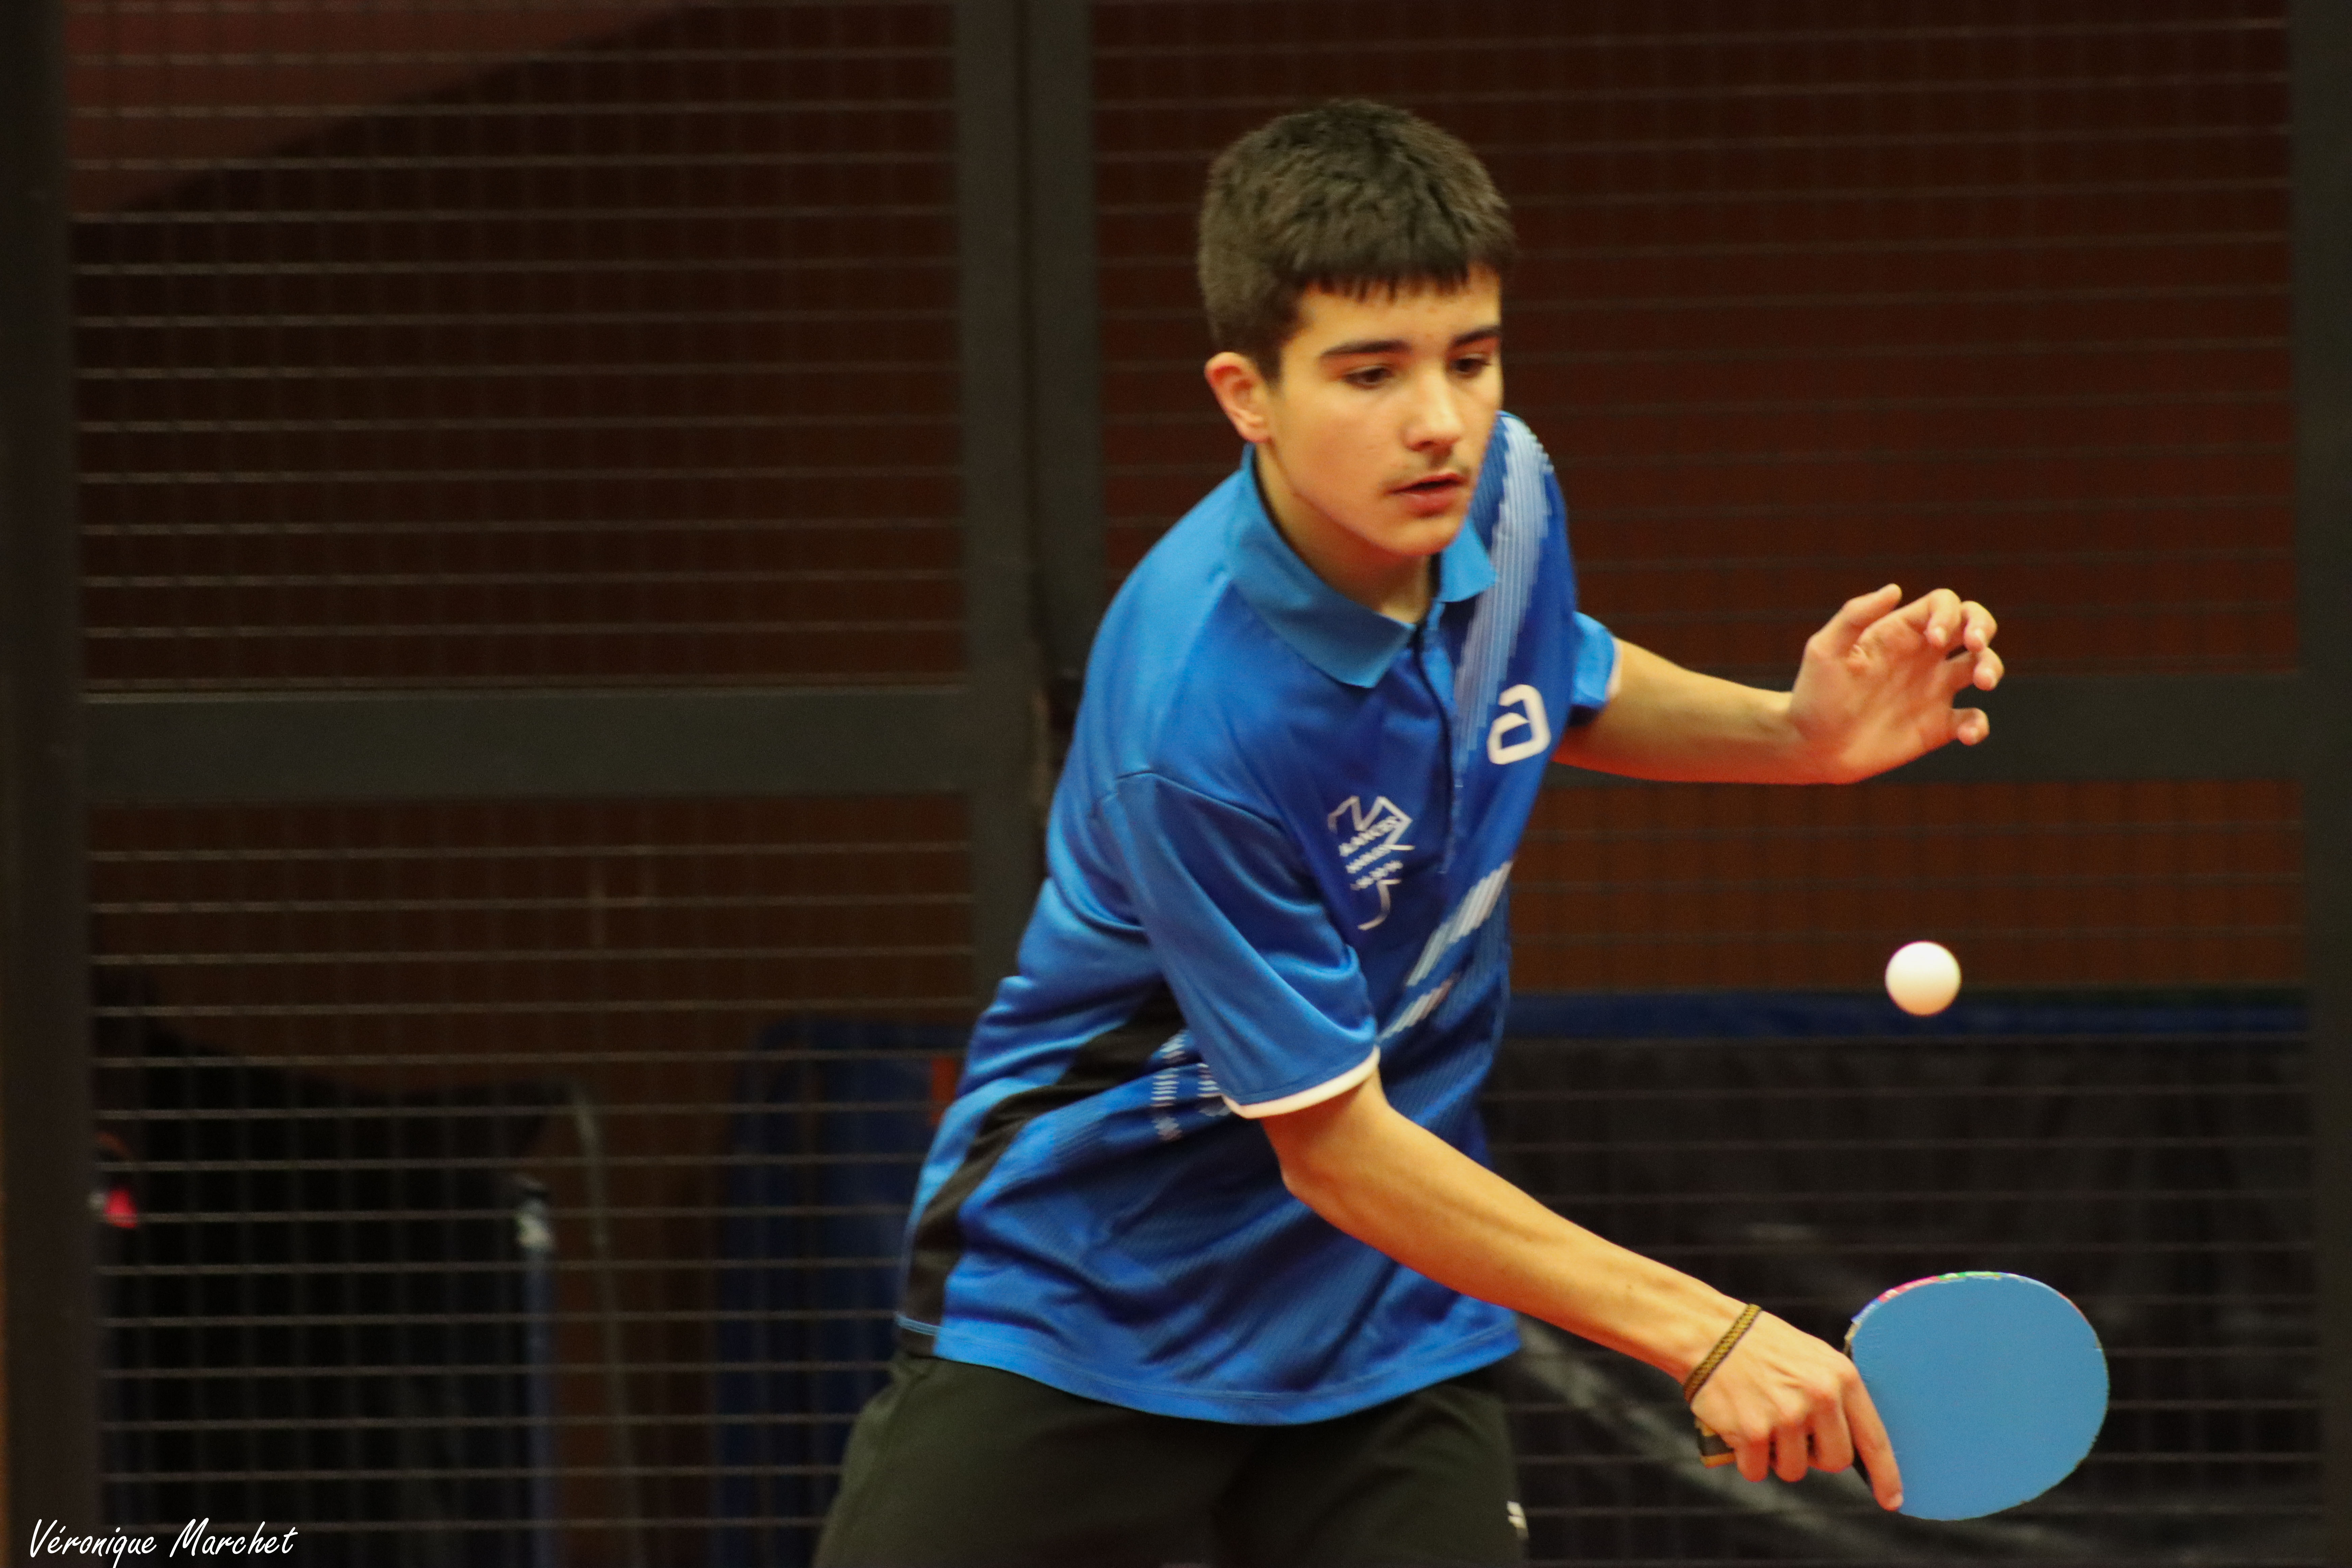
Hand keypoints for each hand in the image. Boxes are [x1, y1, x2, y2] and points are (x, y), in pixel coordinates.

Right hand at [1688, 1309, 1904, 1509]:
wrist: (1708, 1333)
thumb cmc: (1762, 1346)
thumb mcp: (1813, 1358)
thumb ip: (1837, 1394)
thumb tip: (1854, 1440)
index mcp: (1841, 1377)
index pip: (1874, 1439)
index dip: (1886, 1476)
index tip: (1892, 1500)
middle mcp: (1820, 1398)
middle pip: (1834, 1461)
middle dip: (1814, 1456)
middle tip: (1791, 1432)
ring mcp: (1786, 1417)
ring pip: (1794, 1470)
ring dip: (1777, 1457)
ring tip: (1761, 1420)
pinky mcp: (1753, 1433)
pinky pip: (1757, 1471)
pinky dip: (1747, 1458)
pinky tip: (1739, 1427)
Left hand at [1787, 585, 2002, 783]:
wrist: (1809, 746)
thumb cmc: (1813, 695)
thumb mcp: (1824, 650)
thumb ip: (1855, 616)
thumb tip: (1895, 588)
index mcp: (1898, 633)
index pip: (1943, 604)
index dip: (1949, 613)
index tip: (1934, 640)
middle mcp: (1922, 657)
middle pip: (1973, 624)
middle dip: (1983, 627)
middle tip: (1975, 647)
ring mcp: (1932, 690)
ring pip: (1982, 665)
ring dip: (1992, 667)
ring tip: (1983, 682)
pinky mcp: (1936, 726)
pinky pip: (1973, 719)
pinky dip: (1979, 725)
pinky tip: (1964, 734)